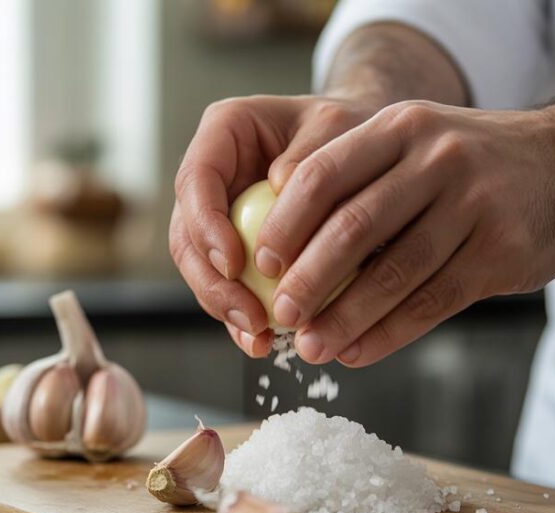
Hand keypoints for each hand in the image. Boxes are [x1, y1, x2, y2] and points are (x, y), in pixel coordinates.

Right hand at [168, 95, 378, 357]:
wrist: (367, 151)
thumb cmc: (351, 130)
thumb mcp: (338, 127)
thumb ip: (311, 154)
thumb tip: (280, 185)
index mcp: (224, 132)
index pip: (196, 180)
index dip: (206, 225)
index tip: (233, 262)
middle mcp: (212, 176)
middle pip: (188, 235)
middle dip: (212, 283)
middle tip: (247, 316)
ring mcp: (219, 217)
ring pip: (202, 269)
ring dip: (225, 308)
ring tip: (257, 338)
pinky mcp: (237, 252)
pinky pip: (231, 288)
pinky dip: (244, 318)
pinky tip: (263, 343)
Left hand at [260, 100, 554, 365]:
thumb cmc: (472, 168)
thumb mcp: (417, 145)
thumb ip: (360, 182)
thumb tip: (278, 251)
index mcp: (400, 128)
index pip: (325, 174)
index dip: (286, 223)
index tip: (260, 264)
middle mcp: (437, 159)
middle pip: (354, 227)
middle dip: (308, 279)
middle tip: (280, 315)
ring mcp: (475, 205)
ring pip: (393, 274)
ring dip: (344, 318)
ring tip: (311, 348)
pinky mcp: (501, 252)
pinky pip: (431, 302)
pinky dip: (387, 334)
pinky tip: (356, 352)